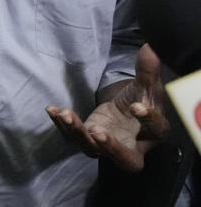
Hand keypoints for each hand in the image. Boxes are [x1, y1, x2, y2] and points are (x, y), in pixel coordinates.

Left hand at [45, 44, 168, 171]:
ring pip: (91, 149)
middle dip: (110, 147)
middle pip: (124, 159)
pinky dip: (61, 125)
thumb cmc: (141, 100)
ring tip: (65, 114)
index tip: (136, 106)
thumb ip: (148, 71)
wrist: (127, 110)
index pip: (155, 130)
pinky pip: (72, 137)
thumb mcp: (146, 85)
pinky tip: (52, 109)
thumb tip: (149, 48)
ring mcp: (106, 147)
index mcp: (154, 133)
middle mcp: (132, 147)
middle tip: (98, 132)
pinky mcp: (87, 139)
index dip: (147, 119)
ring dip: (77, 132)